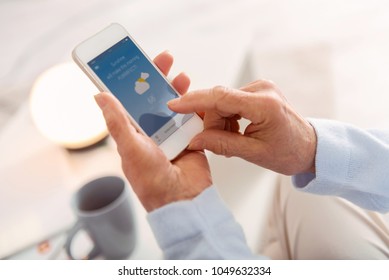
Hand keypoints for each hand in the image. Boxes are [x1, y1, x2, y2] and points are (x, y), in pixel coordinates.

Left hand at [95, 51, 211, 211]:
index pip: (130, 100)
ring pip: (175, 105)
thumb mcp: (130, 148)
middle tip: (165, 60)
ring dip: (178, 90)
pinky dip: (196, 106)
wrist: (183, 199)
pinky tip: (197, 97)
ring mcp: (172, 134)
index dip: (133, 81)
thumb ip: (117, 122)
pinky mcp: (191, 137)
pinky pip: (193, 117)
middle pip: (154, 98)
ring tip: (182, 77)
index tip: (137, 64)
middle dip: (158, 78)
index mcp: (133, 133)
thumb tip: (99, 96)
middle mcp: (152, 131)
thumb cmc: (152, 180)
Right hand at [168, 80, 316, 174]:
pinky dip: (227, 116)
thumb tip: (195, 140)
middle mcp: (262, 90)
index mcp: (264, 105)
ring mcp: (260, 88)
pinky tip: (237, 129)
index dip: (194, 101)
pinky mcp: (258, 90)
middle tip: (218, 142)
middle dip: (212, 122)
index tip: (174, 105)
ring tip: (234, 138)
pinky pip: (231, 101)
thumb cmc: (288, 152)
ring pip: (223, 101)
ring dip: (220, 121)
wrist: (309, 147)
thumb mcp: (253, 153)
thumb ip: (222, 144)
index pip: (220, 97)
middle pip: (219, 100)